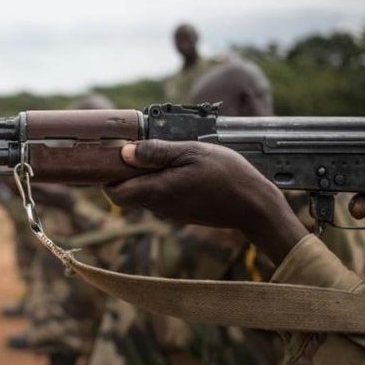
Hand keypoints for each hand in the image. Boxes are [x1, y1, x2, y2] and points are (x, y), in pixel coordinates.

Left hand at [104, 140, 307, 264]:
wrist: (255, 206)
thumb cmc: (227, 175)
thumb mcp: (191, 152)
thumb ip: (156, 153)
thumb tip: (125, 153)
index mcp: (157, 191)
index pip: (114, 193)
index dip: (108, 176)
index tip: (115, 156)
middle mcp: (159, 206)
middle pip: (127, 193)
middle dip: (127, 174)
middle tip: (141, 150)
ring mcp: (170, 212)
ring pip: (144, 194)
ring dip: (147, 176)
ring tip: (168, 156)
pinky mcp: (182, 213)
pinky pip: (162, 197)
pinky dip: (163, 183)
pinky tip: (181, 169)